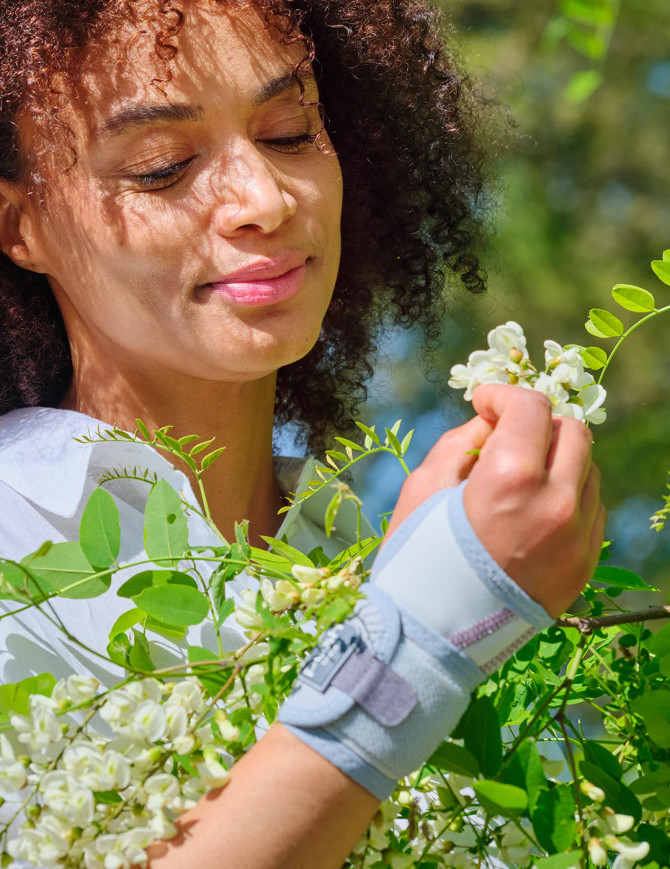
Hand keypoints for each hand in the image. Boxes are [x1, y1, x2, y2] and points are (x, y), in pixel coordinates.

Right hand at [386, 384, 605, 617]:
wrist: (432, 638)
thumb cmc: (416, 558)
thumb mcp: (423, 486)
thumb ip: (462, 441)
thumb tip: (492, 424)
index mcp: (511, 479)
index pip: (531, 408)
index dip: (504, 394)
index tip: (483, 402)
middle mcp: (557, 504)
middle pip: (572, 431)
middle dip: (536, 422)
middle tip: (503, 435)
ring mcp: (577, 537)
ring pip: (587, 468)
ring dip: (555, 458)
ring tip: (517, 477)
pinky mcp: (585, 564)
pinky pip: (591, 508)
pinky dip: (566, 495)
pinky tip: (531, 511)